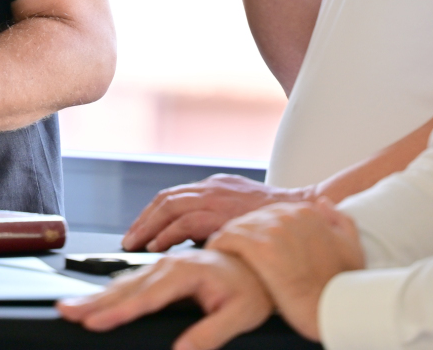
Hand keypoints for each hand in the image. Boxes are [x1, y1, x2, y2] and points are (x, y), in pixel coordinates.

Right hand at [56, 248, 272, 349]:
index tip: (92, 322)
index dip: (117, 313)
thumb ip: (209, 333)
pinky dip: (111, 292)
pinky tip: (98, 300)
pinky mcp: (165, 272)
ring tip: (72, 306)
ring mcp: (166, 266)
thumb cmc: (254, 288)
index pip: (145, 298)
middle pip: (125, 288)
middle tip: (65, 310)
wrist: (261, 264)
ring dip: (97, 296)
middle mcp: (171, 266)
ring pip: (124, 283)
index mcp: (186, 272)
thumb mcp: (240, 315)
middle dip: (93, 301)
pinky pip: (132, 282)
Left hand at [122, 174, 301, 251]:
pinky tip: (157, 247)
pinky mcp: (220, 213)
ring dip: (148, 227)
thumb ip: (221, 217)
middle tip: (130, 237)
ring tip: (136, 243)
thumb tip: (200, 236)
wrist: (303, 213)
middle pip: (166, 199)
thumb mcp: (243, 211)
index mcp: (217, 185)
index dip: (155, 213)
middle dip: (144, 219)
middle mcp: (213, 187)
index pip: (176, 195)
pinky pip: (183, 223)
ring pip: (169, 207)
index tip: (143, 228)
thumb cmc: (275, 220)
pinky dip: (166, 234)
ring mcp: (216, 197)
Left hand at [206, 200, 365, 341]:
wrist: (329, 309)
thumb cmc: (339, 285)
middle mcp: (289, 215)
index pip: (271, 214)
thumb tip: (323, 203)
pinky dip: (219, 246)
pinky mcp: (258, 246)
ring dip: (229, 242)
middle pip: (252, 219)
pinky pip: (226, 238)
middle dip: (244, 236)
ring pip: (236, 226)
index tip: (256, 248)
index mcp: (308, 212)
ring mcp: (273, 229)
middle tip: (236, 255)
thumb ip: (340, 220)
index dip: (261, 232)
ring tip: (224, 257)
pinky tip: (217, 257)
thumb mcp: (352, 248)